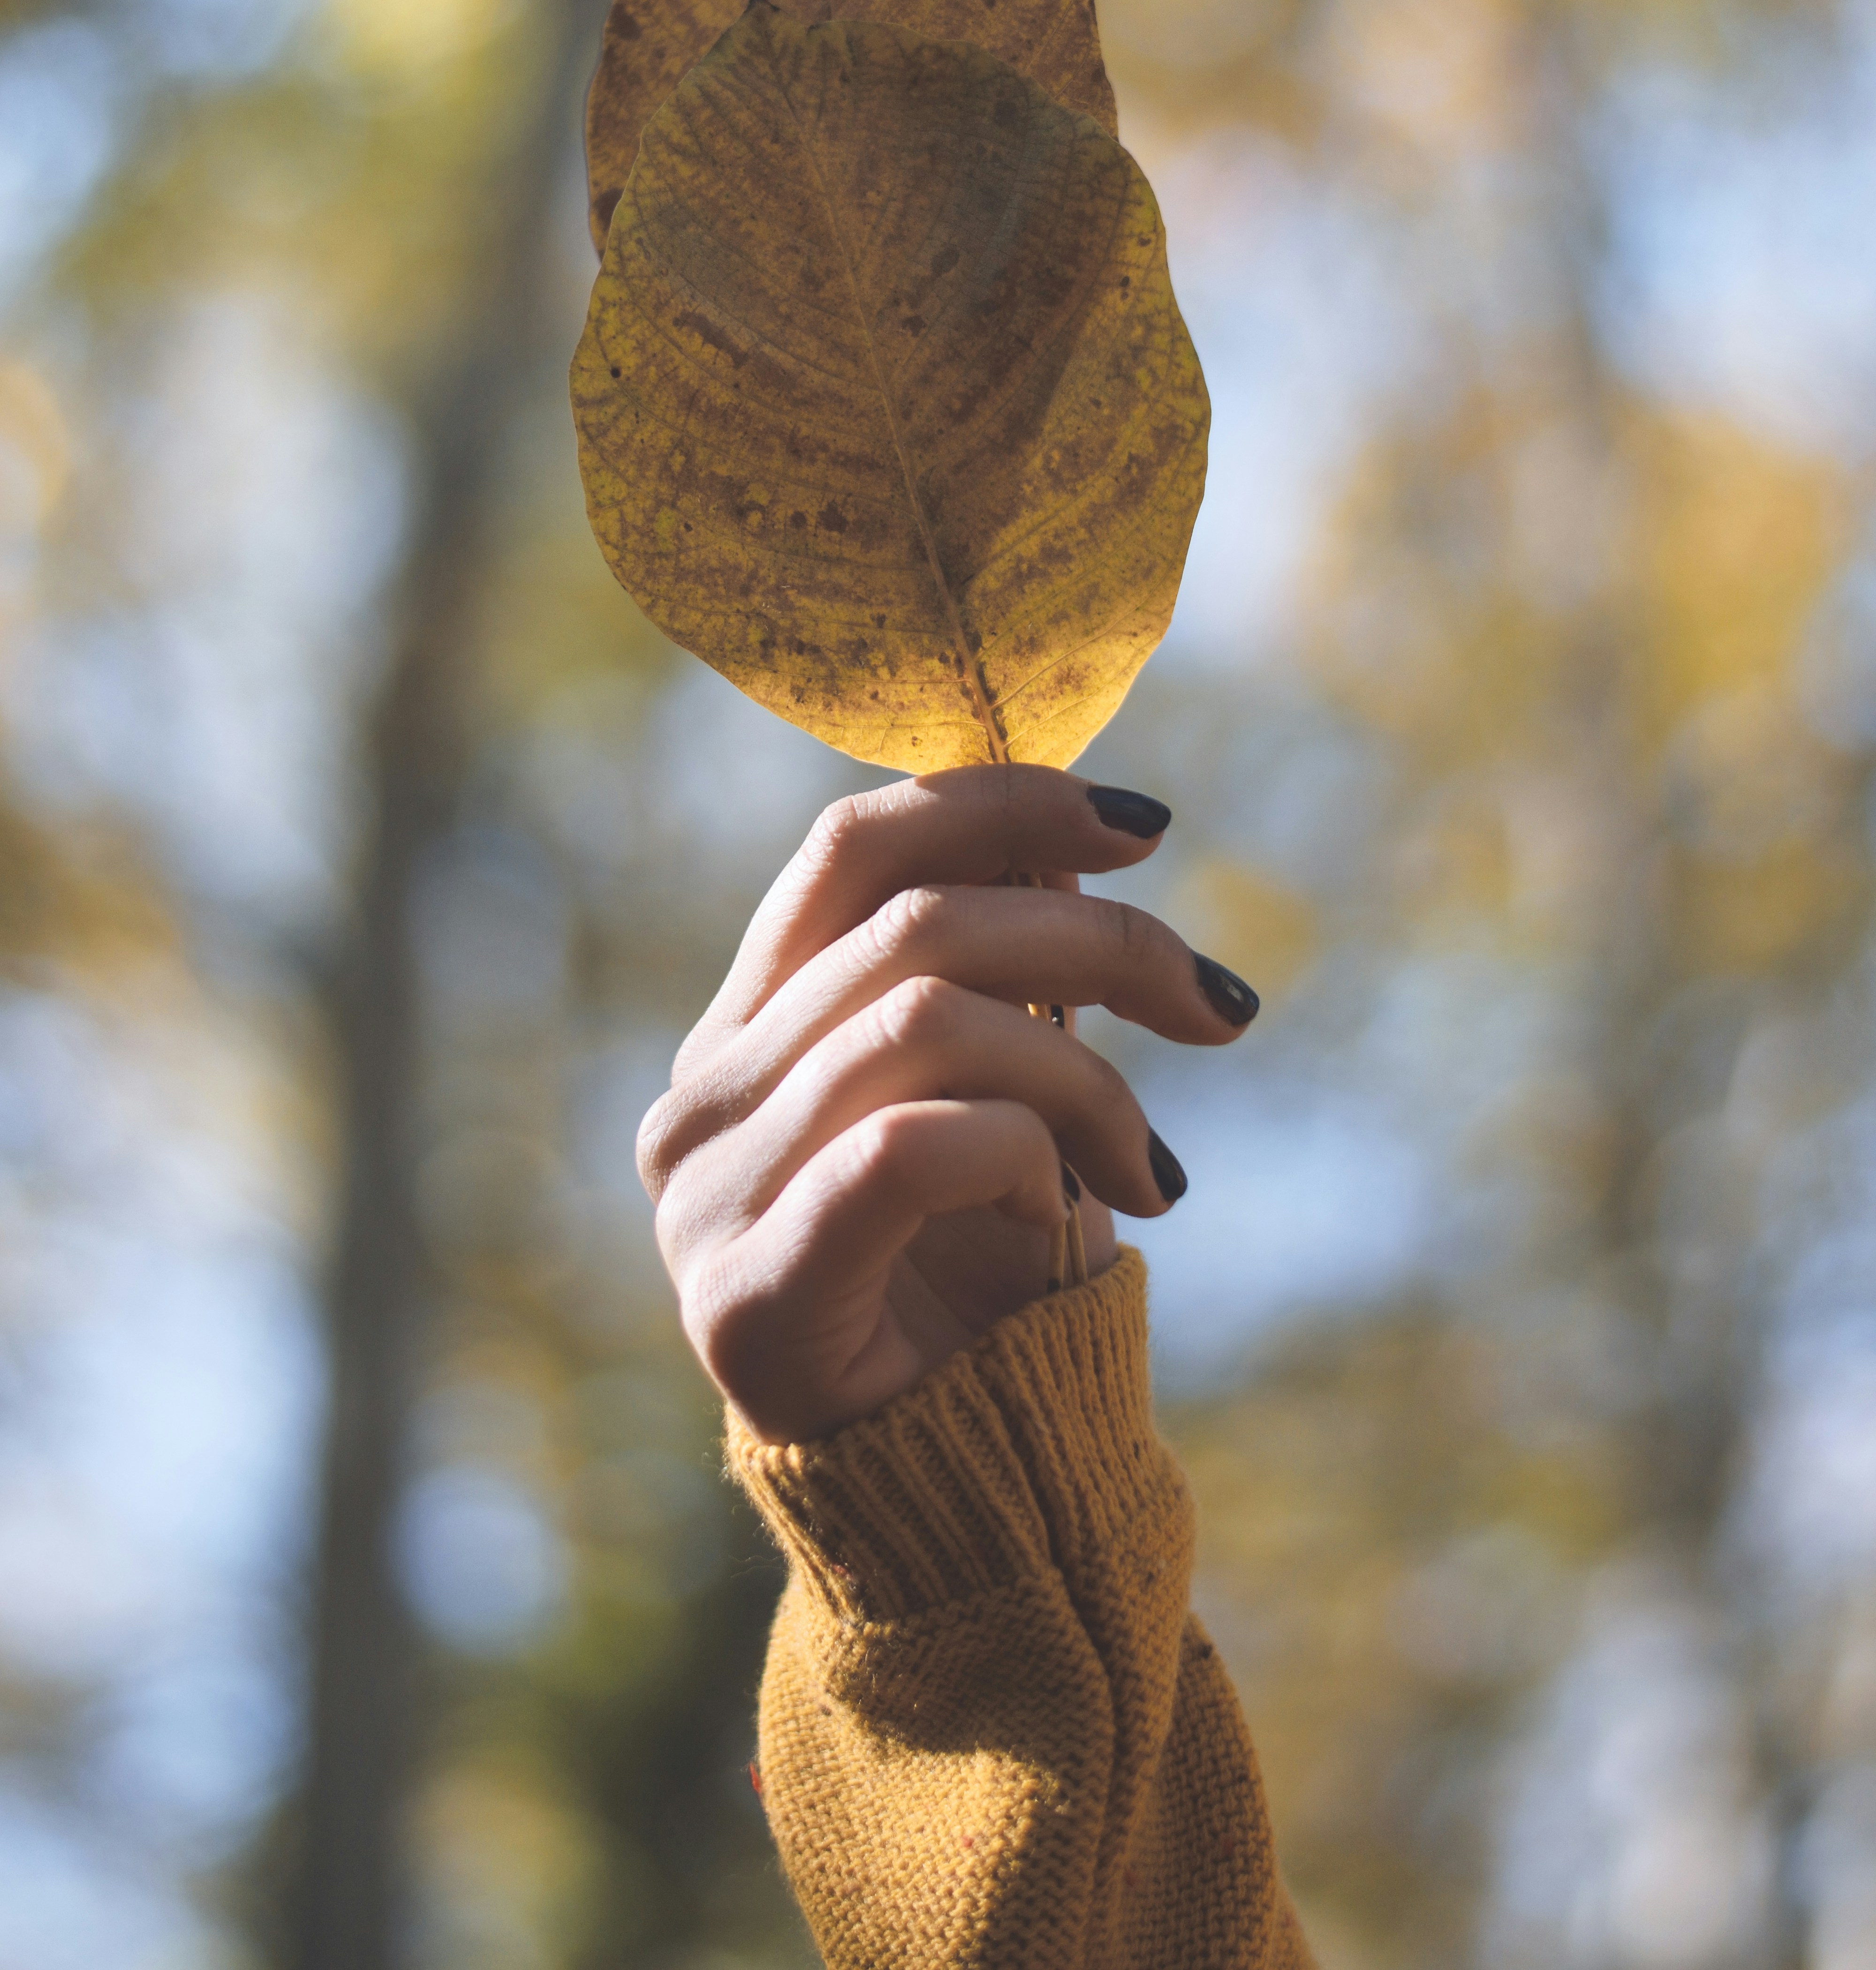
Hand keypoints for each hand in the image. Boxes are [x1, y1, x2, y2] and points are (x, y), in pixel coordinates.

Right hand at [638, 766, 1259, 1443]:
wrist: (952, 1502)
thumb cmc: (979, 1283)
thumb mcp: (1005, 1093)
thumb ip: (1006, 974)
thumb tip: (1074, 833)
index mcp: (746, 1029)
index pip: (851, 849)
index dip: (997, 804)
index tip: (1143, 827)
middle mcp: (704, 1095)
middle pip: (918, 925)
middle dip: (1101, 944)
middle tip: (1221, 1010)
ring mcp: (709, 1197)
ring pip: (927, 1019)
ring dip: (1087, 1078)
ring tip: (1153, 1165)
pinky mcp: (747, 1294)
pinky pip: (911, 1147)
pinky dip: (1023, 1155)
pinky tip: (1075, 1215)